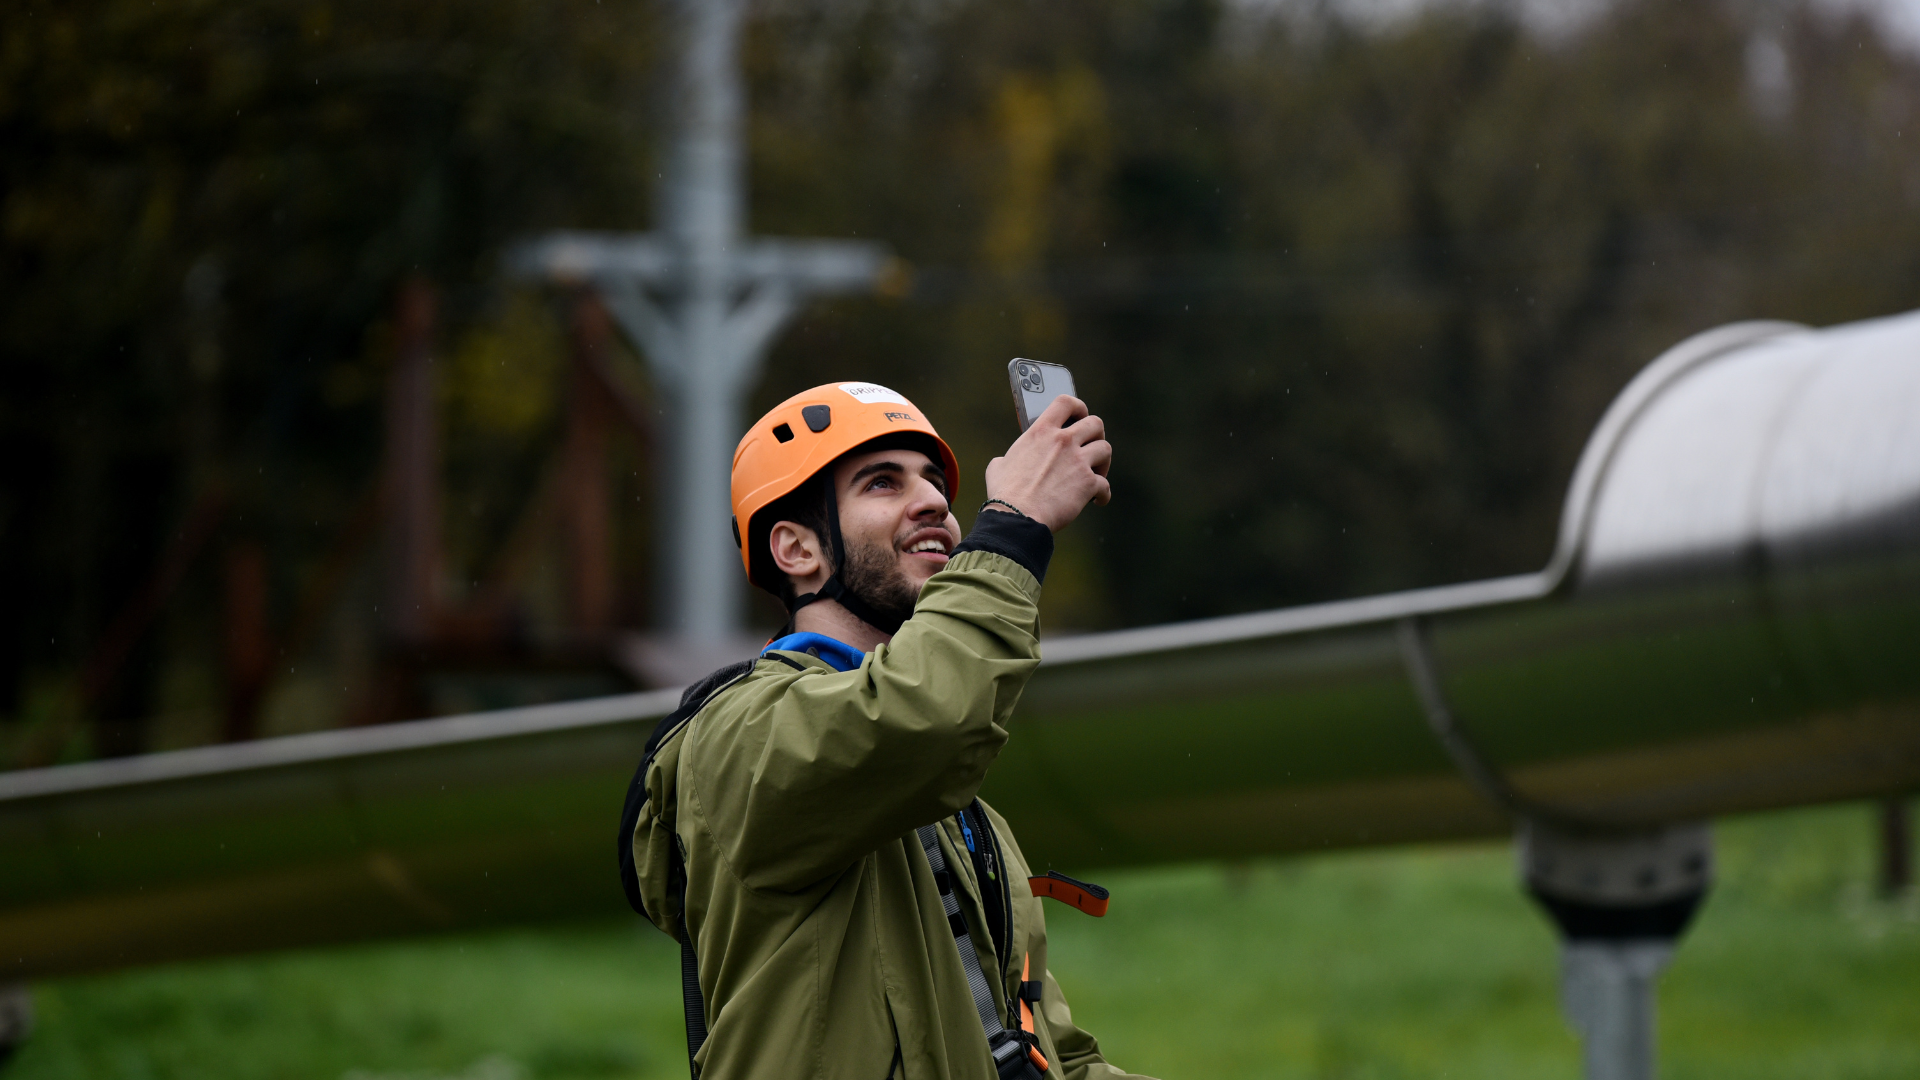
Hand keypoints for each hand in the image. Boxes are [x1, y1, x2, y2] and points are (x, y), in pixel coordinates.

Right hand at [983, 395, 1111, 532]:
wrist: (1018, 517)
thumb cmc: (1005, 494)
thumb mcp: (999, 466)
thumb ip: (1008, 457)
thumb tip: (1003, 462)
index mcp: (1041, 432)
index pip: (1066, 402)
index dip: (1078, 407)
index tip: (1080, 415)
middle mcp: (1063, 441)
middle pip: (1095, 423)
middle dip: (1096, 435)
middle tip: (1091, 447)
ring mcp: (1078, 461)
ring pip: (1105, 449)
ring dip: (1103, 462)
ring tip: (1096, 473)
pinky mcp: (1088, 483)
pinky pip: (1105, 485)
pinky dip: (1103, 493)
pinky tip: (1097, 500)